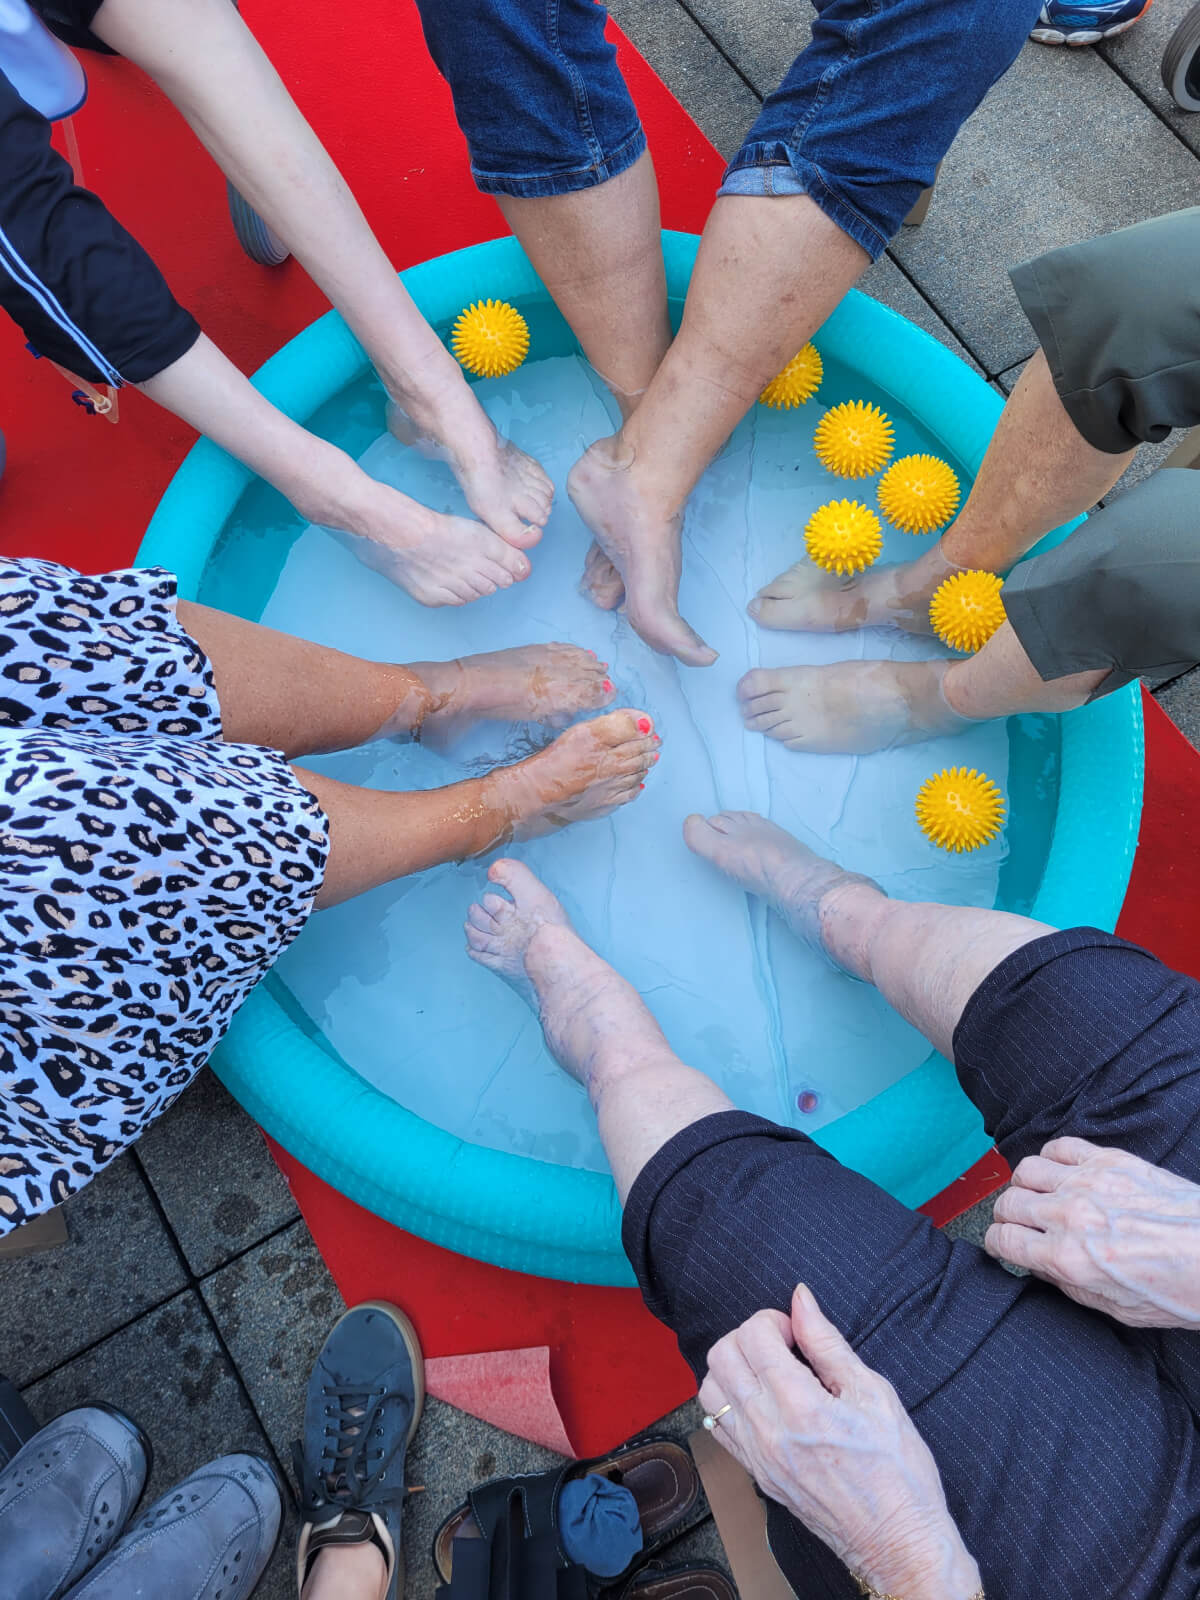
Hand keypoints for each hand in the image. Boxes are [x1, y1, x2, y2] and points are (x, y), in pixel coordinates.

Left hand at [698, 1284, 979, 1599]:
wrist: (897, 1540)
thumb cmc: (897, 1468)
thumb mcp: (874, 1394)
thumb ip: (828, 1342)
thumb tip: (800, 1298)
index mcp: (799, 1406)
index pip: (753, 1335)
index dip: (775, 1319)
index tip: (800, 1333)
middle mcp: (767, 1430)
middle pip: (721, 1356)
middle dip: (749, 1336)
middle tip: (785, 1346)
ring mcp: (756, 1456)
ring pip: (711, 1389)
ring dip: (733, 1367)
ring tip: (770, 1371)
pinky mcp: (755, 1474)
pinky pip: (717, 1426)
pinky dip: (729, 1400)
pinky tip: (763, 1400)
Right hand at [986, 1137, 1199, 1328]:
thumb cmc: (1178, 1289)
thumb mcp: (1117, 1309)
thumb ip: (1070, 1286)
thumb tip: (1040, 1266)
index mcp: (1067, 1258)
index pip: (1003, 1241)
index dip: (996, 1244)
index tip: (1001, 1244)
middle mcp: (1068, 1216)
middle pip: (1008, 1203)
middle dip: (1006, 1216)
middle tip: (1017, 1223)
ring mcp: (1087, 1182)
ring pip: (1026, 1170)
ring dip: (1025, 1185)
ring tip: (1037, 1196)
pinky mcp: (1110, 1160)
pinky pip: (1060, 1146)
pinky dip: (1051, 1157)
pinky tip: (1061, 1172)